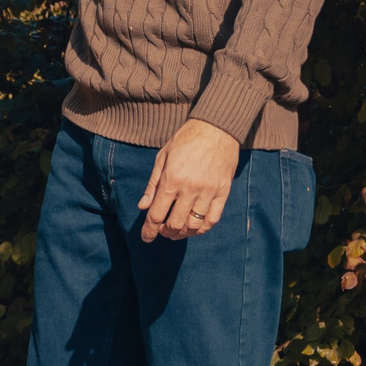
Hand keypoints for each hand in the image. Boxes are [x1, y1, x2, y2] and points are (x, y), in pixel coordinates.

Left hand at [136, 120, 240, 242]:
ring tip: (177, 232)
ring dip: (183, 233)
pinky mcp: (223, 191)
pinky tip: (195, 228)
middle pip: (175, 223)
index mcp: (171, 179)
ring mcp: (208, 191)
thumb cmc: (185, 140)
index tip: (146, 238)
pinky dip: (202, 228)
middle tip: (162, 232)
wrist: (216, 128)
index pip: (157, 214)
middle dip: (166, 232)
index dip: (149, 230)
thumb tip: (143, 207)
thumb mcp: (163, 158)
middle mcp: (190, 188)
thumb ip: (153, 184)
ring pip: (194, 225)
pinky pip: (213, 219)